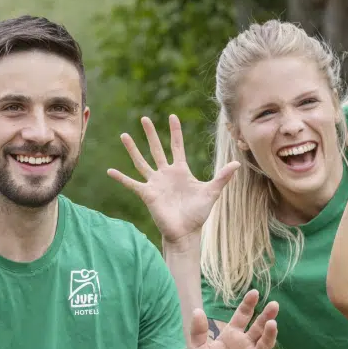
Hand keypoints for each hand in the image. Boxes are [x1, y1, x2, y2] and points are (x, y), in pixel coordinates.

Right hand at [107, 115, 236, 244]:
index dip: (175, 131)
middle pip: (156, 149)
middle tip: (144, 118)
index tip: (172, 116)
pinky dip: (121, 178)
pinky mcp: (147, 194)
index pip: (176, 146)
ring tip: (124, 136)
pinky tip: (110, 171)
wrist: (186, 232)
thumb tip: (237, 163)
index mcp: (181, 171)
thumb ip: (222, 177)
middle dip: (151, 134)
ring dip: (132, 149)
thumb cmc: (198, 213)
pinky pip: (131, 184)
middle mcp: (166, 174)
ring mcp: (155, 183)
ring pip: (141, 161)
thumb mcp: (211, 192)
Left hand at [185, 290, 279, 348]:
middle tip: (274, 304)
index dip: (248, 305)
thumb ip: (197, 333)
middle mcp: (245, 344)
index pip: (242, 316)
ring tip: (273, 323)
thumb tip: (197, 311)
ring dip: (270, 334)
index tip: (254, 293)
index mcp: (231, 336)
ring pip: (265, 343)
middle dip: (266, 315)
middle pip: (258, 327)